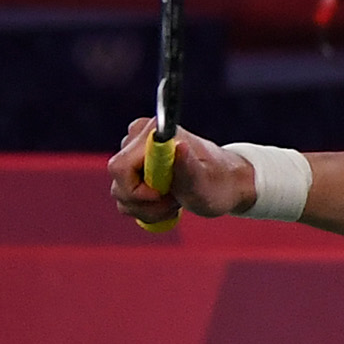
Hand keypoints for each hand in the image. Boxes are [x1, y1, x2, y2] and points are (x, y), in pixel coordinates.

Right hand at [106, 118, 253, 226]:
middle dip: (145, 203)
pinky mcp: (132, 169)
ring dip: (148, 209)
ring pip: (121, 194)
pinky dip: (146, 208)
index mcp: (154, 134)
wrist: (225, 184)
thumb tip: (177, 145)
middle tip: (175, 203)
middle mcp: (138, 138)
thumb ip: (187, 168)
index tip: (164, 195)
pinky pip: (125, 198)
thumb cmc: (218, 183)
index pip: (120, 168)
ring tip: (175, 203)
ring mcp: (132, 153)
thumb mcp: (204, 183)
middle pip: (119, 183)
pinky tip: (167, 203)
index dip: (137, 190)